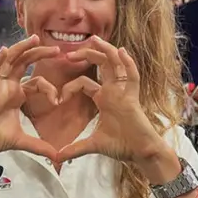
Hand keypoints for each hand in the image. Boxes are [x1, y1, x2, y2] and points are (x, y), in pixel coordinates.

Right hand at [0, 35, 61, 158]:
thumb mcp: (21, 140)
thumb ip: (39, 146)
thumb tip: (56, 157)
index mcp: (17, 94)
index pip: (37, 82)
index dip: (50, 88)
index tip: (59, 100)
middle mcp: (9, 86)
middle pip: (25, 63)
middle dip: (40, 53)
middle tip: (57, 49)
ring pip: (11, 61)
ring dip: (23, 49)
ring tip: (36, 39)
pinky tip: (4, 50)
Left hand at [55, 37, 164, 167]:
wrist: (140, 153)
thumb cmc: (122, 146)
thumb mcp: (93, 145)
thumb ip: (74, 149)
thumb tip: (56, 158)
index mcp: (104, 98)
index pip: (85, 82)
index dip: (70, 86)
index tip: (58, 99)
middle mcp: (113, 91)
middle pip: (102, 65)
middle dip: (87, 55)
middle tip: (70, 52)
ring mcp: (124, 93)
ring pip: (116, 64)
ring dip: (106, 51)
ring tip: (94, 39)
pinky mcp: (133, 98)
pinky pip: (132, 77)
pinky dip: (128, 64)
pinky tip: (122, 52)